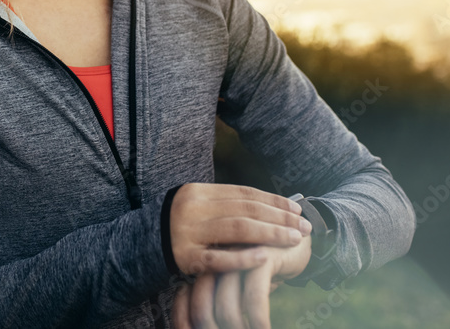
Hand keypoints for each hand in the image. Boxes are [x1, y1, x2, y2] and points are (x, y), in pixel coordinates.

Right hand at [169, 183, 311, 275]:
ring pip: (237, 230)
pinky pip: (219, 258)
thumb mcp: (200, 205)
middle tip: (304, 226)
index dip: (273, 200)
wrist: (145, 242)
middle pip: (245, 210)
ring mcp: (189, 233)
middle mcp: (193, 208)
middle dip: (279, 218)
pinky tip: (265, 257)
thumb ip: (228, 203)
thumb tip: (273, 204)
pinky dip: (243, 258)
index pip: (244, 194)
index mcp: (198, 191)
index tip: (297, 209)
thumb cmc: (183, 223)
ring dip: (270, 234)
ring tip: (294, 239)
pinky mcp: (186, 257)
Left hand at [171, 235, 311, 328]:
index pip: (185, 300)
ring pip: (226, 306)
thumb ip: (225, 294)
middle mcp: (214, 258)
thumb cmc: (263, 263)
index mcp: (204, 261)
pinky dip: (258, 319)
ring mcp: (234, 257)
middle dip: (212, 328)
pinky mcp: (261, 256)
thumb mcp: (240, 278)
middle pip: (202, 306)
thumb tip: (213, 323)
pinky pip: (254, 297)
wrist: (296, 234)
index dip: (187, 322)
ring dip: (237, 328)